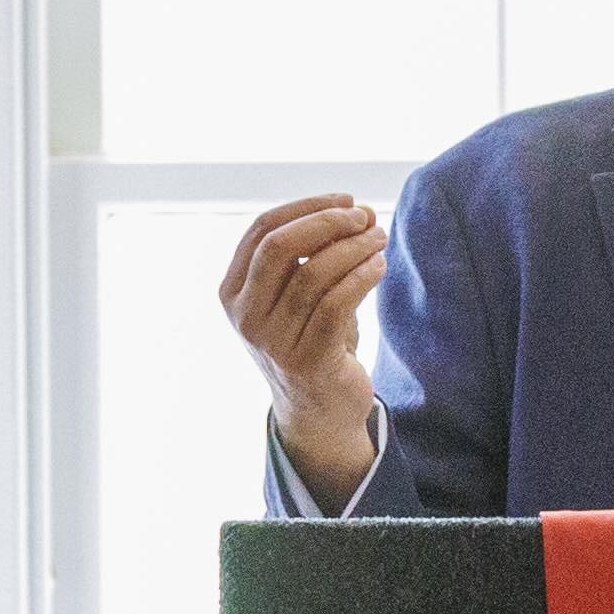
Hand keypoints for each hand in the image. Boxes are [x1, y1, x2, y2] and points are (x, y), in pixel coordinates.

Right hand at [224, 193, 389, 502]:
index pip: (261, 230)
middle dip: (327, 223)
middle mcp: (246, 317)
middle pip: (280, 247)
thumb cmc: (313, 342)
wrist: (319, 413)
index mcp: (233, 293)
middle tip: (364, 216)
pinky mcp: (307, 362)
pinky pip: (336, 304)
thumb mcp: (302, 294)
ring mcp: (273, 343)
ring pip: (313, 274)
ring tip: (379, 238)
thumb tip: (358, 211)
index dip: (306, 208)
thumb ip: (318, 254)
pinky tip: (380, 265)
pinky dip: (362, 276)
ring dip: (353, 248)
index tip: (345, 200)